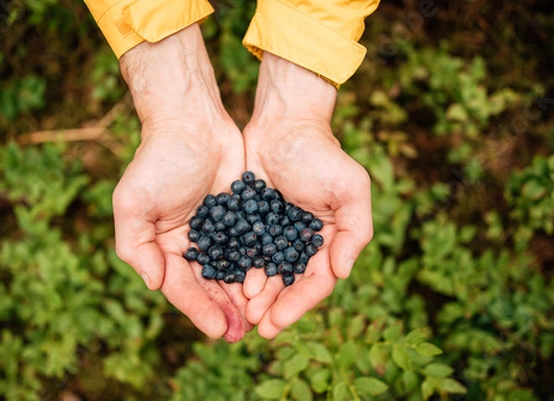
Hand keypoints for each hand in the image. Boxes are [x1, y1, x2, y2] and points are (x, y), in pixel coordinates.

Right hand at [113, 25, 251, 341]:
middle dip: (224, 310)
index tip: (218, 330)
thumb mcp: (134, 202)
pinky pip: (252, 248)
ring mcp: (218, 232)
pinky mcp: (242, 217)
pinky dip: (260, 268)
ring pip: (233, 272)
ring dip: (244, 297)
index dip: (198, 309)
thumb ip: (136, 246)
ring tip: (262, 319)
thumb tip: (154, 285)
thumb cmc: (159, 160)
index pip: (180, 286)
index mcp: (163, 246)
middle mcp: (190, 244)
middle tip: (244, 333)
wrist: (193, 122)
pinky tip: (274, 285)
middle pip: (208, 286)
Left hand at [242, 53, 372, 337]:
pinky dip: (237, 269)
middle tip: (255, 324)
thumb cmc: (321, 155)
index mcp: (327, 241)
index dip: (298, 305)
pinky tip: (227, 282)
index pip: (316, 282)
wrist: (283, 123)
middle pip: (288, 284)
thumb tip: (342, 273)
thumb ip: (355, 231)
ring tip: (241, 308)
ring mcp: (273, 235)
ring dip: (254, 294)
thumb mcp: (351, 188)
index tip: (278, 322)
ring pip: (264, 273)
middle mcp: (300, 243)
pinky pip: (243, 252)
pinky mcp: (248, 223)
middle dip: (274, 306)